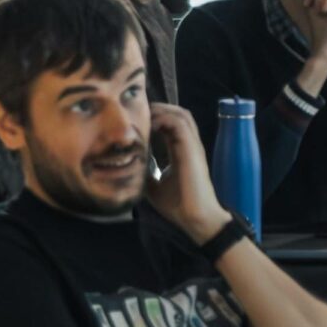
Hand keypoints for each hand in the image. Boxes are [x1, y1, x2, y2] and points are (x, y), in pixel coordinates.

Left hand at [143, 102, 225, 245]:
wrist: (195, 218)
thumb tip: (131, 165)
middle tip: (138, 113)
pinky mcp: (192, 148)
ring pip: (181, 114)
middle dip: (158, 109)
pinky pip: (180, 123)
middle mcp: (188, 145)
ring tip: (144, 116)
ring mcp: (192, 145)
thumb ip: (147, 171)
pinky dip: (164, 119)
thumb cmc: (178, 205)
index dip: (156, 117)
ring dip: (162, 111)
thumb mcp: (154, 185)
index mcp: (181, 151)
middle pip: (177, 113)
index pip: (171, 124)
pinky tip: (149, 126)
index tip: (137, 120)